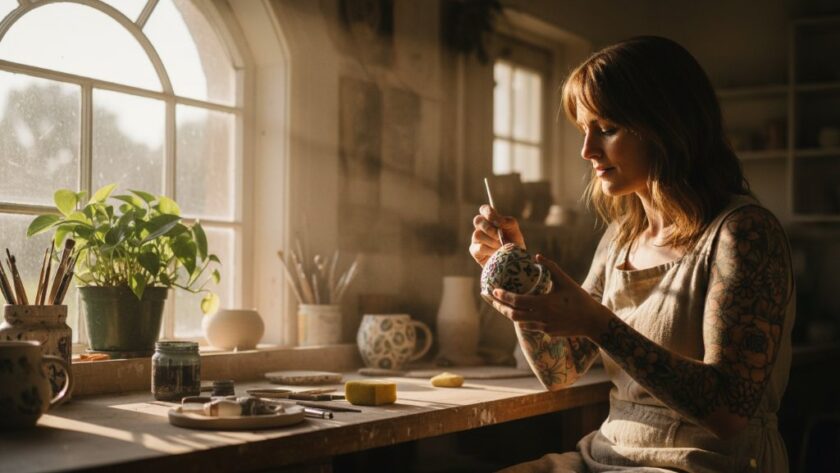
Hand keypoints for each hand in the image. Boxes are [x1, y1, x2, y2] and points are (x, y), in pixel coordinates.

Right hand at [469, 205, 525, 266]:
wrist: (514, 261)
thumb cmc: (514, 243)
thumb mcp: (514, 230)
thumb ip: (508, 222)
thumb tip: (498, 222)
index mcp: (490, 220)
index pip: (484, 209)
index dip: (488, 212)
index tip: (498, 221)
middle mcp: (481, 227)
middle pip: (477, 220)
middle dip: (489, 228)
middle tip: (499, 236)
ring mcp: (476, 239)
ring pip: (477, 235)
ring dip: (491, 241)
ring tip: (500, 247)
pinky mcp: (474, 250)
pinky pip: (479, 248)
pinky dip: (490, 251)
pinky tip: (496, 254)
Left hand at [489, 255, 609, 337]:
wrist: (592, 321)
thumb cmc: (579, 298)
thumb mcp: (565, 280)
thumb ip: (551, 267)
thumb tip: (537, 256)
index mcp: (544, 303)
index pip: (517, 301)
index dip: (503, 296)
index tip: (493, 290)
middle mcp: (541, 317)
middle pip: (513, 314)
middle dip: (499, 307)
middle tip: (490, 299)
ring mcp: (543, 327)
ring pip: (519, 322)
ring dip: (509, 314)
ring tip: (501, 305)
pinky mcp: (547, 332)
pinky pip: (530, 326)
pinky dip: (522, 319)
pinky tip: (518, 312)